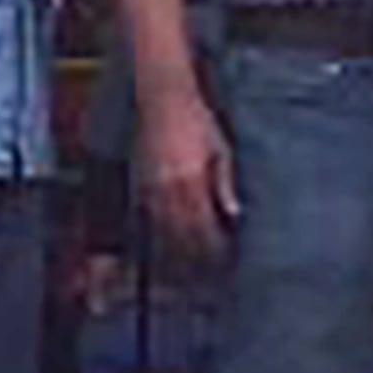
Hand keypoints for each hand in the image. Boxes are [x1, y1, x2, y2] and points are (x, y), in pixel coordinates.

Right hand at [134, 86, 238, 274]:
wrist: (163, 96)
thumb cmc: (198, 120)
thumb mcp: (221, 148)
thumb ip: (225, 183)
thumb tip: (234, 215)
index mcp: (193, 178)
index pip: (203, 225)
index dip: (213, 247)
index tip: (223, 262)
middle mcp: (168, 185)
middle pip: (179, 233)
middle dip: (192, 257)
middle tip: (205, 277)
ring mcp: (149, 184)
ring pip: (159, 228)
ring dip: (171, 250)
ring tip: (183, 271)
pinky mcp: (138, 179)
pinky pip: (144, 214)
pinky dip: (153, 231)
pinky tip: (160, 245)